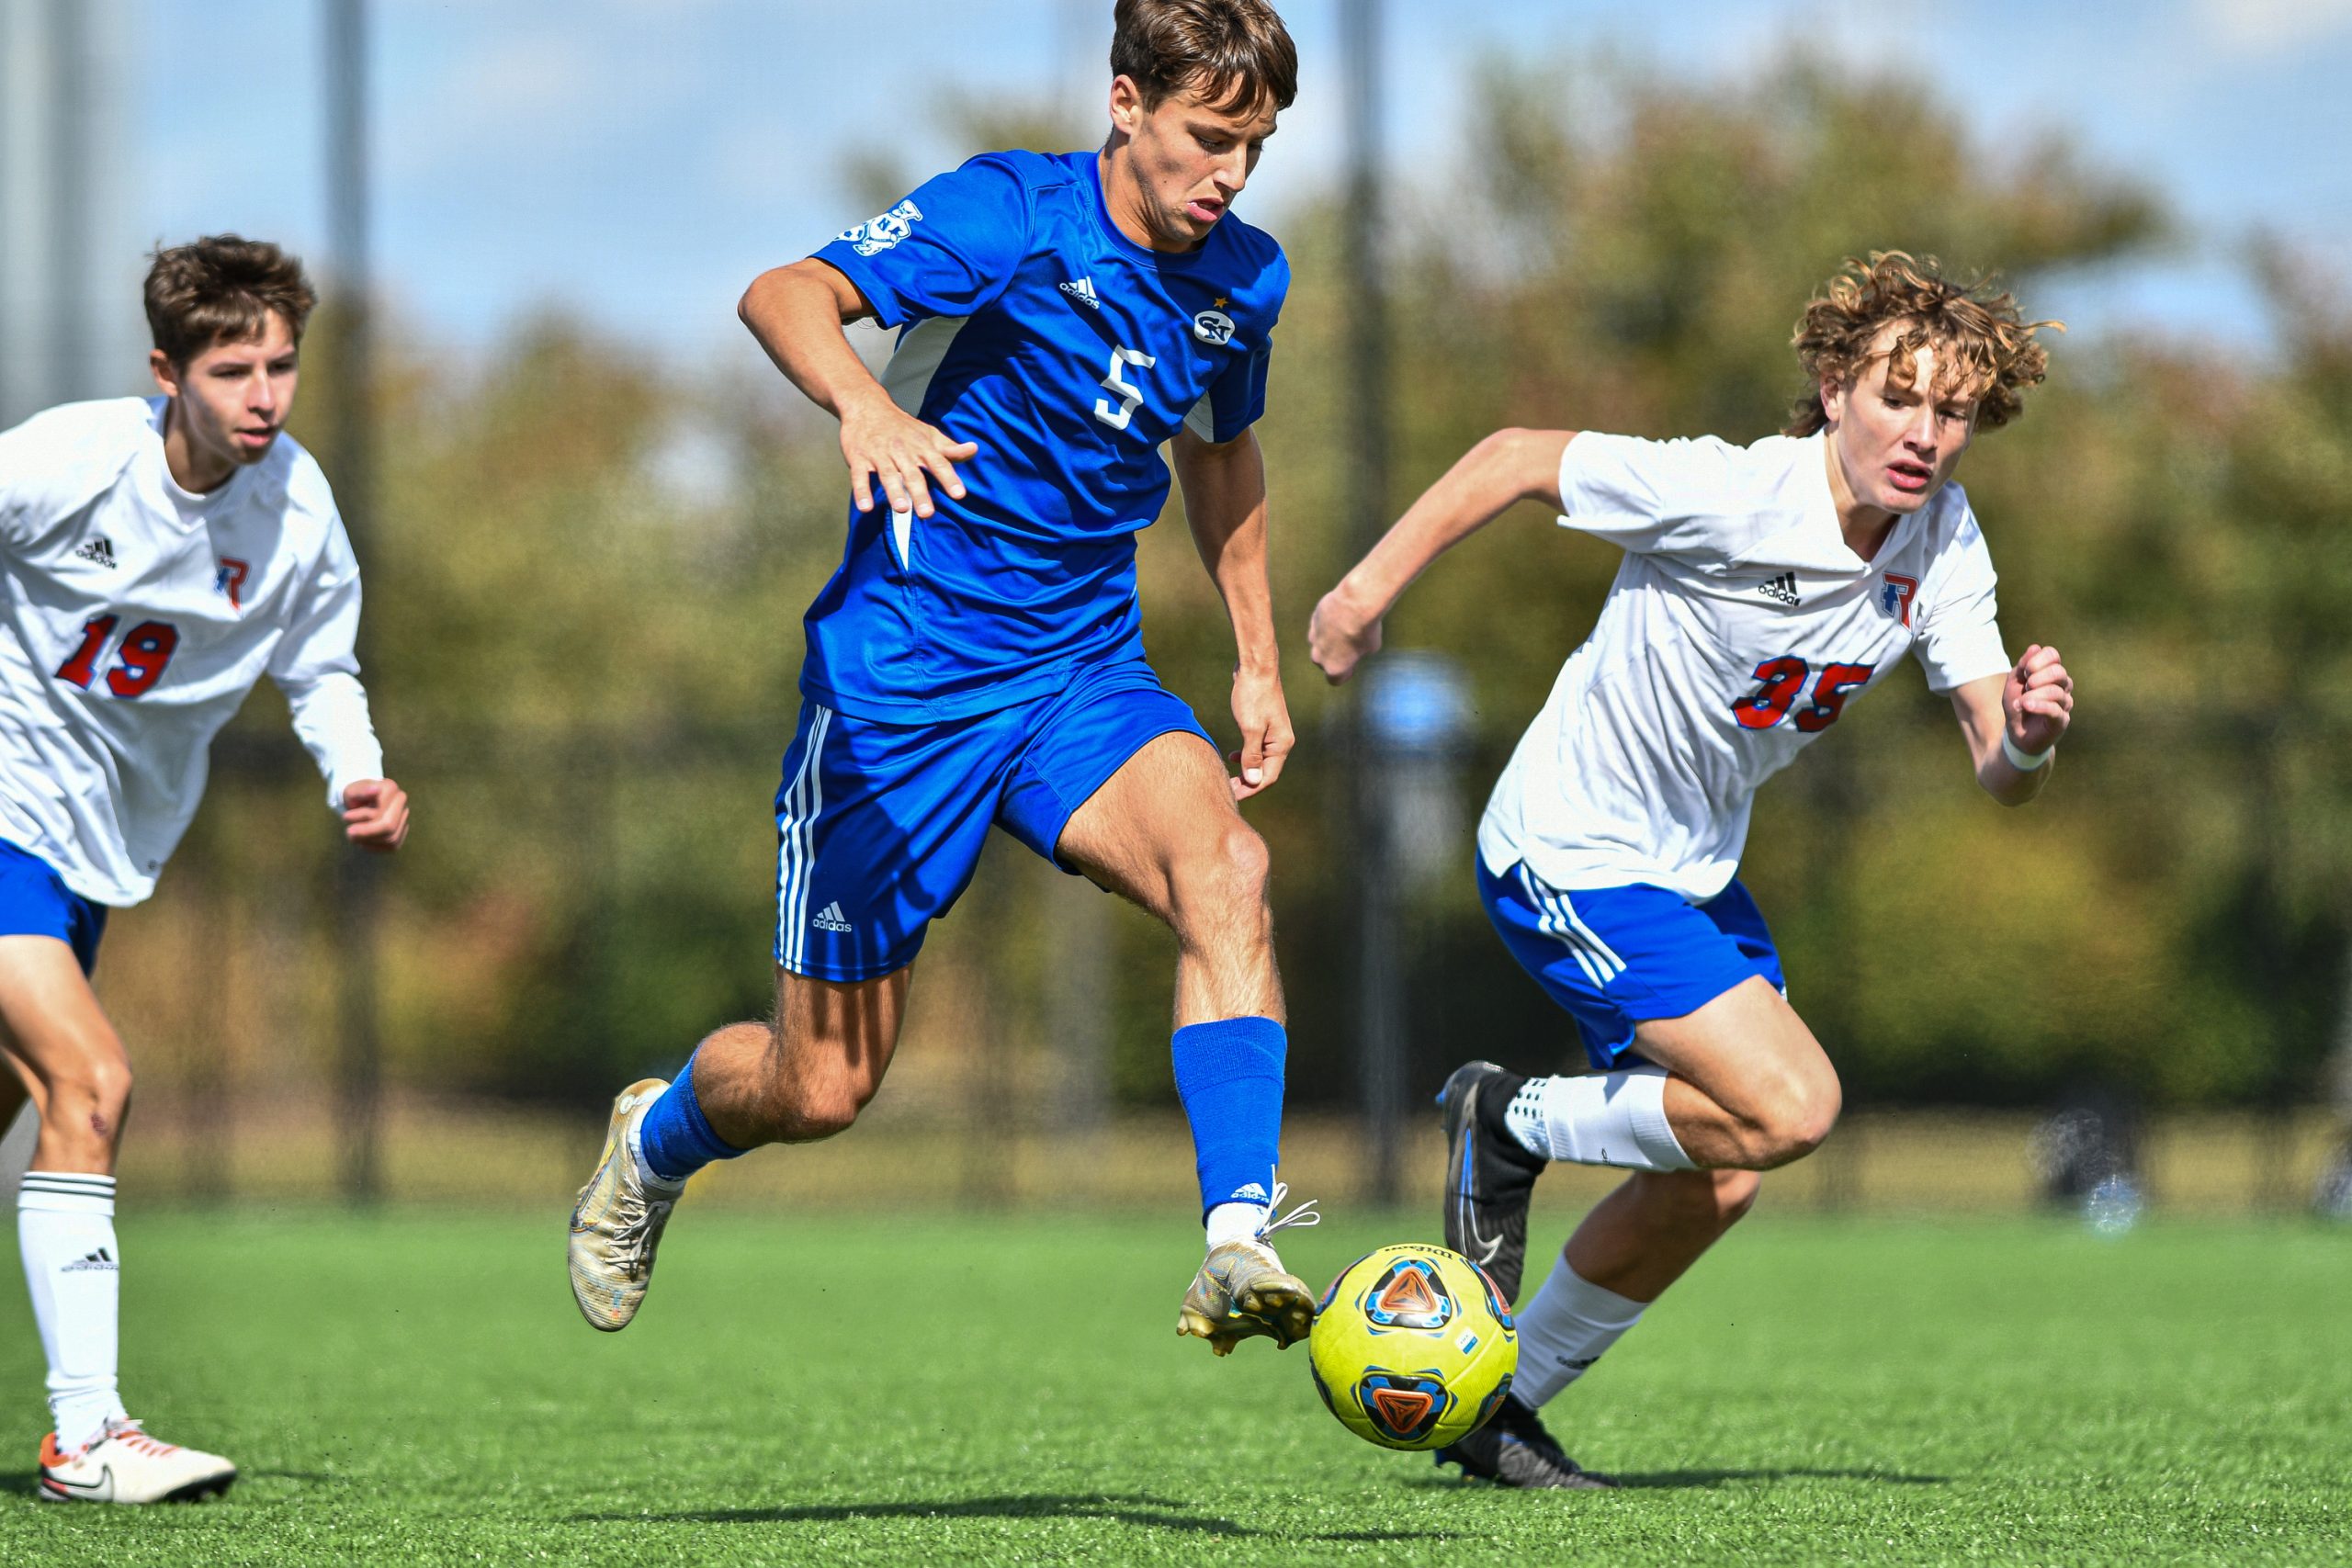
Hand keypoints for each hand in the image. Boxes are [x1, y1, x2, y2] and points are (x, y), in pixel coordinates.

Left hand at [341, 778, 409, 852]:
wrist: (360, 800)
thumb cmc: (354, 796)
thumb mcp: (351, 792)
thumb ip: (360, 791)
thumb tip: (375, 790)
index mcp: (390, 788)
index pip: (381, 811)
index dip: (362, 817)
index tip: (345, 817)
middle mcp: (401, 801)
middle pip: (389, 826)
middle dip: (367, 833)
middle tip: (349, 834)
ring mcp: (404, 815)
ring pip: (391, 838)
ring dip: (369, 841)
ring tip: (353, 837)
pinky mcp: (402, 830)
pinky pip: (392, 845)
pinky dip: (375, 847)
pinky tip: (363, 842)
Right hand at [837, 393, 977, 518]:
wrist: (867, 405)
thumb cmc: (903, 427)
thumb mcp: (929, 435)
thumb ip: (950, 448)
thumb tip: (974, 450)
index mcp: (921, 447)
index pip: (938, 463)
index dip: (949, 478)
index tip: (959, 494)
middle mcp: (902, 451)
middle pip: (913, 474)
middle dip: (920, 493)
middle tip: (927, 514)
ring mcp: (879, 454)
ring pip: (888, 474)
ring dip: (894, 491)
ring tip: (901, 509)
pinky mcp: (859, 457)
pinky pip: (859, 476)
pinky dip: (861, 491)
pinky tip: (865, 507)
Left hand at [1228, 667, 1293, 800]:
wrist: (1256, 668)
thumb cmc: (1253, 695)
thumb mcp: (1250, 728)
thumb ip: (1251, 756)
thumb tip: (1253, 781)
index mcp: (1281, 744)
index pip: (1268, 777)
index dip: (1250, 789)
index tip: (1233, 796)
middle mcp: (1280, 741)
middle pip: (1265, 771)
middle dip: (1247, 782)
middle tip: (1227, 789)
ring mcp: (1273, 733)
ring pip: (1259, 760)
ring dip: (1245, 771)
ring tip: (1228, 776)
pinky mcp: (1263, 725)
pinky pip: (1256, 749)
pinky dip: (1245, 756)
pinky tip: (1232, 756)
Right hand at [1308, 582, 1382, 684]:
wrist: (1355, 603)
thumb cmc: (1366, 629)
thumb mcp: (1371, 647)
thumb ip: (1360, 652)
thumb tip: (1358, 647)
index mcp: (1334, 668)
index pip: (1335, 680)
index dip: (1346, 674)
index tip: (1353, 666)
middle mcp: (1319, 656)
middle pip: (1323, 662)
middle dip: (1334, 657)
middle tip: (1348, 646)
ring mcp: (1314, 637)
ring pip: (1319, 644)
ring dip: (1328, 640)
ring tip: (1343, 629)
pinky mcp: (1313, 620)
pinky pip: (1318, 627)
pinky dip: (1326, 625)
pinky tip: (1339, 616)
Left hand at [2002, 644, 2073, 754]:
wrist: (2017, 734)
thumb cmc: (2018, 705)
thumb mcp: (2014, 683)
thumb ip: (2022, 666)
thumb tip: (2035, 647)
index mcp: (2051, 673)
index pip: (2052, 655)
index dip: (2037, 660)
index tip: (2024, 672)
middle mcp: (2062, 686)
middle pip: (2058, 671)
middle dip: (2037, 677)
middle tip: (2026, 686)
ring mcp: (2064, 703)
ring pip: (2056, 691)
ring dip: (2033, 694)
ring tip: (2021, 702)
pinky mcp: (2061, 720)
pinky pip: (2055, 709)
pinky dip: (2038, 705)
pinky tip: (2026, 705)